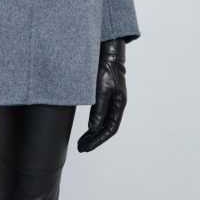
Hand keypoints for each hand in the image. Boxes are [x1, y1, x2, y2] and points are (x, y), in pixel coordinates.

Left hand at [77, 38, 126, 152]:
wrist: (107, 51)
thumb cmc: (106, 68)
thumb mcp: (101, 89)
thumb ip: (98, 109)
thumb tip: (93, 128)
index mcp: (119, 104)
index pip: (110, 129)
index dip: (98, 141)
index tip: (85, 148)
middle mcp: (116, 104)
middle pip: (106, 128)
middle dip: (94, 140)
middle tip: (81, 148)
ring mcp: (111, 99)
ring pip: (102, 122)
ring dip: (92, 133)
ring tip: (81, 141)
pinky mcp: (104, 94)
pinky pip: (99, 114)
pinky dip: (92, 122)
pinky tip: (86, 126)